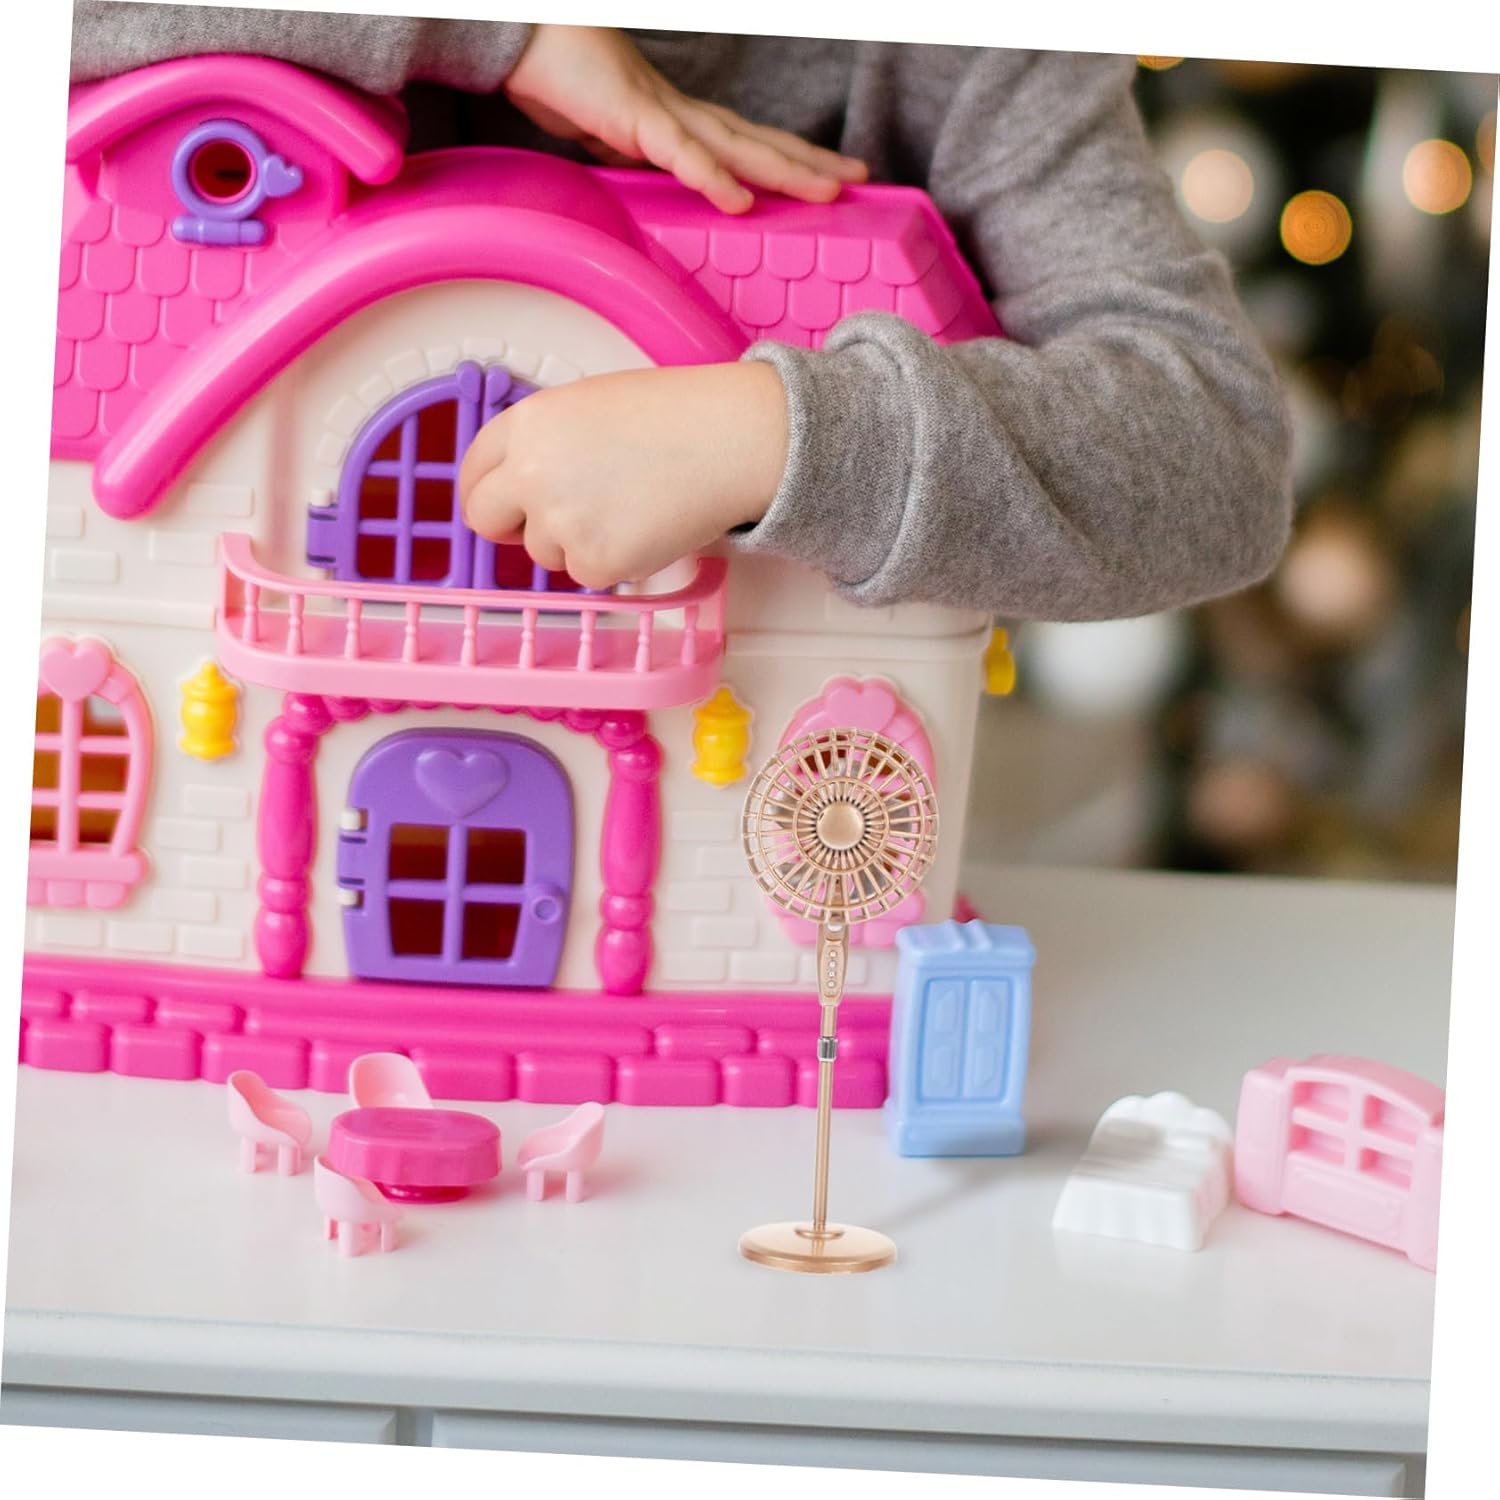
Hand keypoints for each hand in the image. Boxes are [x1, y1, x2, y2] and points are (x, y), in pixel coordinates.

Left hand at [457, 363, 786, 589]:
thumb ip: (545, 442)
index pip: (473, 470)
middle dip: (511, 526)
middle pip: (486, 519)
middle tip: (551, 524)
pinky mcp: (596, 562)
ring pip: (545, 552)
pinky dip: (615, 561)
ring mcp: (560, 522)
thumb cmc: (675, 416)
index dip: (486, 491)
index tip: (500, 505)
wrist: (729, 440)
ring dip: (577, 540)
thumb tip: (524, 484)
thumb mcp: (588, 406)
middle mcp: (531, 474)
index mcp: (527, 424)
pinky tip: (646, 526)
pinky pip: (588, 575)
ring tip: (628, 506)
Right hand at [504, 25, 866, 211]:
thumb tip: (654, 183)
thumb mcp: (608, 135)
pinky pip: (681, 153)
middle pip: (759, 142)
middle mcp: (683, 113)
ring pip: (738, 147)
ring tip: (828, 190)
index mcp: (679, 119)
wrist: (521, 39)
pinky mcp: (634, 118)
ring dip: (784, 170)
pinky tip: (742, 199)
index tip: (830, 176)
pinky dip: (713, 177)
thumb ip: (637, 159)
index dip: (789, 158)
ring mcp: (663, 113)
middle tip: (859, 179)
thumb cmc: (560, 78)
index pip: (747, 142)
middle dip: (810, 162)